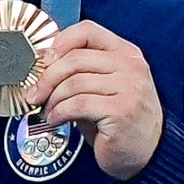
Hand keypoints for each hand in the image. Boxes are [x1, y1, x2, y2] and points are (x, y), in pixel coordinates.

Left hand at [25, 20, 163, 179]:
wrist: (148, 153)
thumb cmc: (119, 120)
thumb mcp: (102, 87)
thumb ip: (80, 70)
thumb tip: (41, 63)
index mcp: (126, 53)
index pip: (87, 31)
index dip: (59, 42)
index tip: (43, 61)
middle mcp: (131, 67)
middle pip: (74, 59)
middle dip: (46, 78)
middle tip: (35, 94)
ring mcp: (129, 88)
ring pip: (72, 83)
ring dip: (52, 100)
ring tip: (49, 111)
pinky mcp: (121, 111)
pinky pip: (76, 105)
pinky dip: (59, 113)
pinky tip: (56, 120)